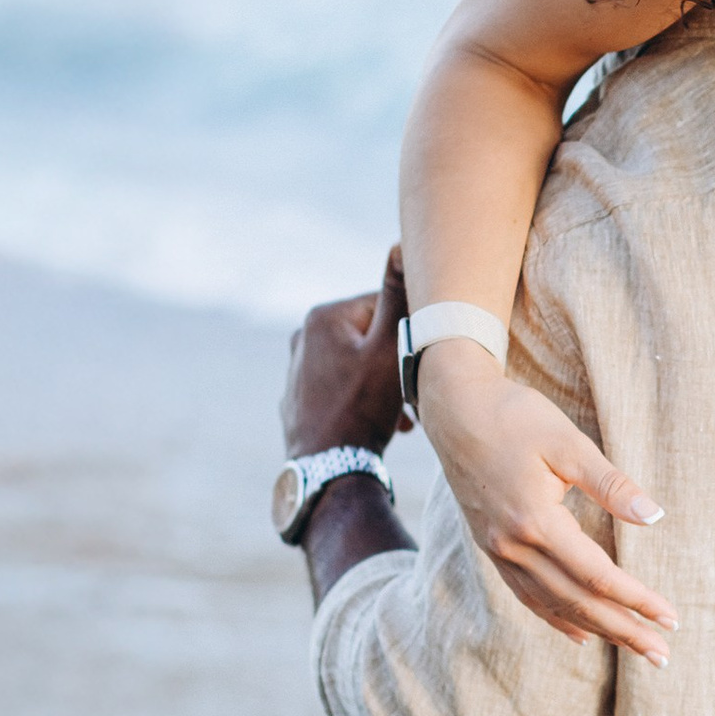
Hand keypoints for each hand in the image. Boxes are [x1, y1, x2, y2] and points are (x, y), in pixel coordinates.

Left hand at [280, 244, 407, 460]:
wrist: (329, 472)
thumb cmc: (363, 408)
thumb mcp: (391, 346)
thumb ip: (397, 294)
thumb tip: (399, 243)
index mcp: (323, 316)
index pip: (384, 308)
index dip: (410, 334)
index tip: (418, 362)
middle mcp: (302, 338)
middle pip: (370, 337)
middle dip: (396, 363)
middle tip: (411, 394)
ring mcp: (296, 371)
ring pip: (357, 365)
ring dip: (383, 385)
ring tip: (400, 416)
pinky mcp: (298, 400)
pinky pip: (341, 389)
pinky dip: (363, 401)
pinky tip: (379, 425)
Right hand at [412, 340, 676, 668]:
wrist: (454, 408)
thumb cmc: (515, 416)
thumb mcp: (568, 442)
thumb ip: (611, 484)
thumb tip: (655, 517)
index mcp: (536, 522)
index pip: (597, 576)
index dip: (637, 600)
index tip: (670, 618)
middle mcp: (513, 546)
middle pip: (577, 602)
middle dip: (623, 630)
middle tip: (662, 654)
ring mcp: (498, 551)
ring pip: (553, 605)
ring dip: (596, 629)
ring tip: (633, 645)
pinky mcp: (491, 547)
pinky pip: (527, 596)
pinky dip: (556, 618)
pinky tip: (579, 632)